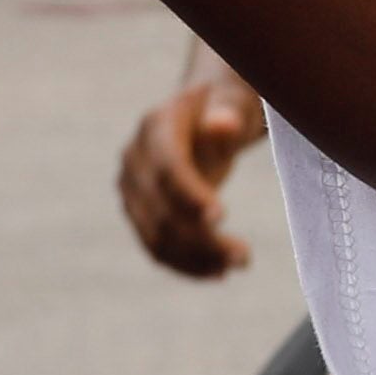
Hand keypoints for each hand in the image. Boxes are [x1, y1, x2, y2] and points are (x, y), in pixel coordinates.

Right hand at [117, 63, 269, 282]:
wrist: (202, 114)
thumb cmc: (225, 107)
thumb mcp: (233, 102)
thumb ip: (228, 111)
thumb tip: (221, 124)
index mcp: (156, 126)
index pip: (168, 167)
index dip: (190, 195)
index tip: (222, 218)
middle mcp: (134, 158)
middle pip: (161, 209)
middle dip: (201, 238)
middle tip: (245, 256)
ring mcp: (130, 188)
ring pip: (156, 236)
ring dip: (196, 258)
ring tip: (240, 263)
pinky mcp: (137, 212)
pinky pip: (155, 247)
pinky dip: (185, 264)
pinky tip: (219, 272)